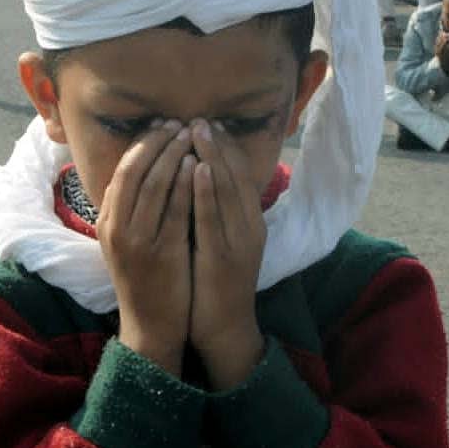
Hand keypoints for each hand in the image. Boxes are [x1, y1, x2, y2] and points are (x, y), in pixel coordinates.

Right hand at [97, 121, 194, 375]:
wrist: (150, 325)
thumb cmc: (144, 280)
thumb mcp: (125, 242)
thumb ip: (128, 209)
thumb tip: (139, 169)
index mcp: (107, 223)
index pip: (122, 171)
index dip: (143, 144)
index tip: (162, 125)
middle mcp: (117, 229)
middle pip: (135, 172)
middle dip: (158, 142)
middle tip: (179, 122)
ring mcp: (138, 241)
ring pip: (154, 187)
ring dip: (173, 156)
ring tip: (191, 134)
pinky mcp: (161, 254)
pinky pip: (175, 211)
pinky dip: (186, 185)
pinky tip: (199, 167)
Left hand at [189, 120, 265, 390]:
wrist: (226, 329)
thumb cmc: (217, 284)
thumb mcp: (223, 242)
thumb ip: (218, 213)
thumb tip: (203, 180)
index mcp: (250, 222)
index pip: (240, 176)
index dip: (225, 148)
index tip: (208, 123)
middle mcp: (249, 227)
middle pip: (235, 177)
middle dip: (217, 145)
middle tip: (199, 118)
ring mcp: (238, 242)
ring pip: (227, 192)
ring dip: (213, 158)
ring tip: (198, 131)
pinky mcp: (222, 257)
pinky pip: (213, 219)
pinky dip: (207, 192)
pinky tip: (198, 170)